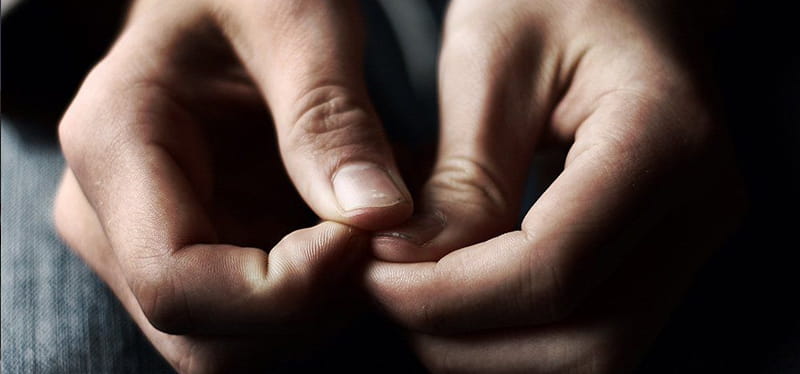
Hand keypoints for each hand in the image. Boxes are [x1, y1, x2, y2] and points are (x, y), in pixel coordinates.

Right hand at [55, 0, 411, 370]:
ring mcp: (151, 239)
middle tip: (372, 234)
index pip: (178, 285)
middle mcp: (114, 215)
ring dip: (322, 303)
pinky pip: (262, 313)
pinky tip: (349, 226)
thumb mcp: (296, 19)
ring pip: (239, 340)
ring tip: (364, 219)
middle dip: (307, 307)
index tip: (359, 237)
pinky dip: (321, 289)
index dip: (283, 289)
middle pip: (206, 336)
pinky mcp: (198, 247)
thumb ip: (329, 117)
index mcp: (114, 147)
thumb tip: (377, 217)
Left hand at [367, 0, 742, 371]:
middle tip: (388, 288)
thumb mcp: (491, 60)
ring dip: (487, 348)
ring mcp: (686, 240)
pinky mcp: (658, 255)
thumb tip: (408, 270)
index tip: (371, 276)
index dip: (446, 297)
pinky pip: (588, 336)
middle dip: (464, 338)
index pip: (550, 272)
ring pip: (590, 360)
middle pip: (582, 345)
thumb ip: (460, 177)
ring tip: (421, 288)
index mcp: (664, 141)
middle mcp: (697, 209)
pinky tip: (460, 291)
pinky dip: (513, 336)